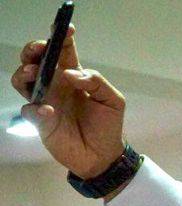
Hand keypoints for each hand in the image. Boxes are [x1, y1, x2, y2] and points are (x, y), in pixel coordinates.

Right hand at [10, 26, 126, 178]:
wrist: (103, 155)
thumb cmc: (107, 125)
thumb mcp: (113, 100)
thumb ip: (97, 82)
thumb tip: (72, 74)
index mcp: (74, 76)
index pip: (63, 51)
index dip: (61, 37)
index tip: (63, 29)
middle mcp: (56, 85)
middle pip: (36, 59)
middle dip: (33, 49)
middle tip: (39, 49)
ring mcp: (45, 101)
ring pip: (22, 79)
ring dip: (24, 72)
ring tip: (34, 72)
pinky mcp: (40, 121)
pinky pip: (29, 109)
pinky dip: (35, 108)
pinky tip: (49, 112)